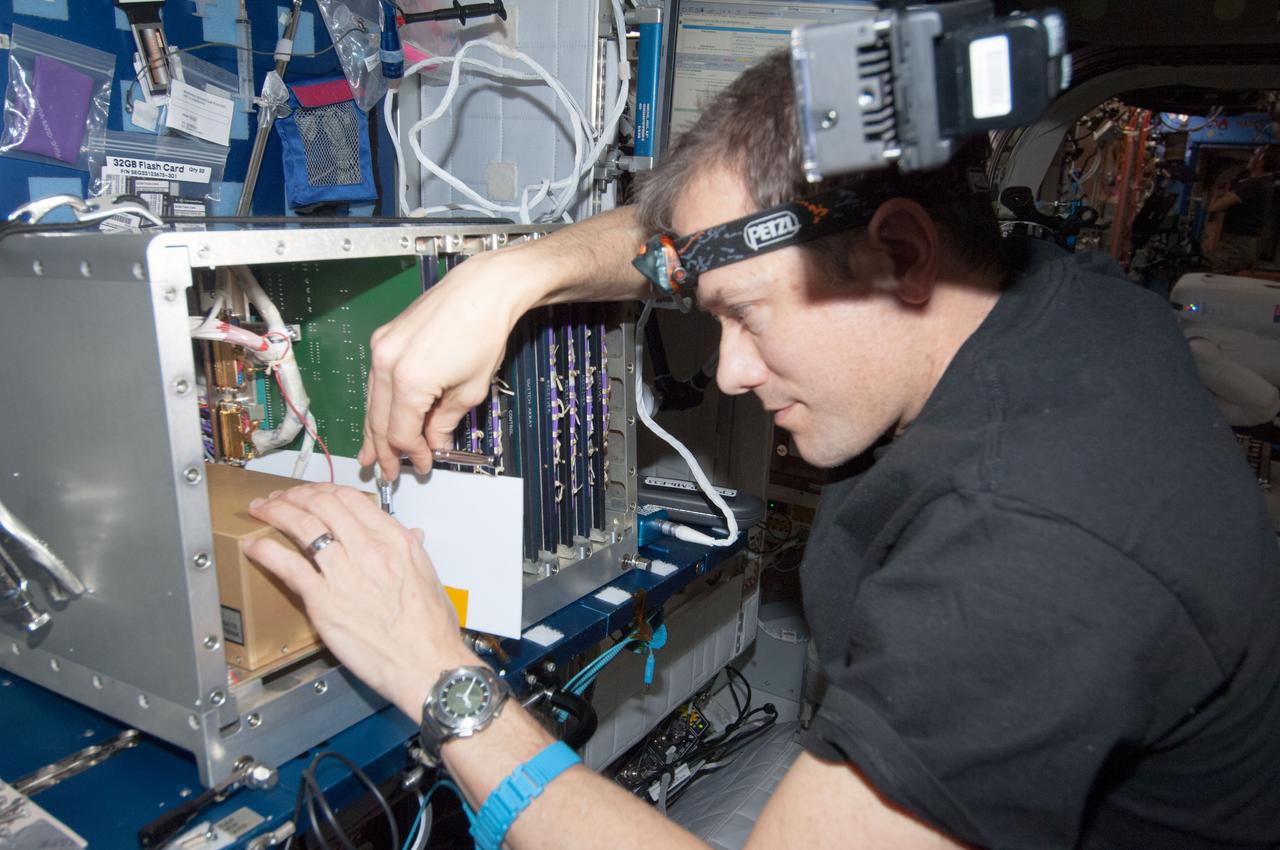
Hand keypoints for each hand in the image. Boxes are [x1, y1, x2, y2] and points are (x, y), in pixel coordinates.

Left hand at [245, 483, 476, 716]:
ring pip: (302, 525)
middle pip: (323, 504)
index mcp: (395, 540)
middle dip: (295, 495)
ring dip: (275, 511)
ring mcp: (344, 573)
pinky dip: (266, 550)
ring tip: (261, 509)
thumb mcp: (429, 577)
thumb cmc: (430, 628)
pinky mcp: (324, 601)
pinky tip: (253, 545)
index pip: (352, 498)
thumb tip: (411, 534)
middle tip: (281, 498)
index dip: (325, 490)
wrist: (426, 664)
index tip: (312, 494)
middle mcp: (369, 549)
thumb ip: (413, 550)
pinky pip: (288, 565)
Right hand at [358, 247, 538, 479]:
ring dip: (373, 429)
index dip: (412, 454)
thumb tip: (434, 441)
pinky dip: (379, 403)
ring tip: (370, 453)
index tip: (424, 463)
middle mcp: (386, 363)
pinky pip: (376, 381)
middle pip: (378, 420)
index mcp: (408, 381)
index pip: (401, 433)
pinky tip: (379, 417)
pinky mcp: (384, 337)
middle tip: (384, 471)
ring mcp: (381, 348)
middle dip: (383, 450)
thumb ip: (446, 422)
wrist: (483, 289)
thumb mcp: (470, 390)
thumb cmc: (483, 330)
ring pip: (372, 401)